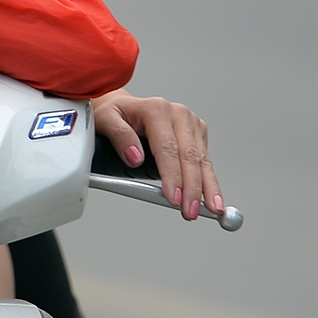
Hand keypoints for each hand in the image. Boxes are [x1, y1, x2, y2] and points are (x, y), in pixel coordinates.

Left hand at [91, 90, 221, 220]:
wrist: (124, 106)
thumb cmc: (115, 114)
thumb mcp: (105, 120)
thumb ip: (119, 136)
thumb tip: (135, 157)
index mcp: (156, 109)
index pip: (167, 148)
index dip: (172, 175)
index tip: (173, 197)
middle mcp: (178, 114)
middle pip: (190, 156)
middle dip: (192, 188)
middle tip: (190, 210)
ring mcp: (190, 123)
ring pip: (203, 159)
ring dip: (207, 187)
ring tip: (212, 209)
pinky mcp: (197, 133)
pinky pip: (205, 160)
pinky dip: (208, 180)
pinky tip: (211, 196)